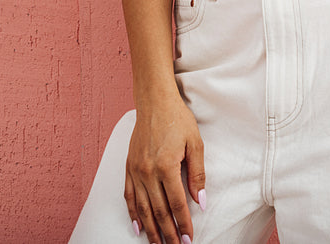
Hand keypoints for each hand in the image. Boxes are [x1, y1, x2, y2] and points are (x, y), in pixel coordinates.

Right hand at [124, 94, 205, 243]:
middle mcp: (147, 171)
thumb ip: (197, 175)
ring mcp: (135, 170)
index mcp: (166, 166)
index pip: (176, 204)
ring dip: (150, 229)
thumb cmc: (177, 119)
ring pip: (143, 208)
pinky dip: (133, 213)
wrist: (154, 101)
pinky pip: (129, 196)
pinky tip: (137, 226)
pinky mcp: (128, 166)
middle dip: (168, 233)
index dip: (183, 224)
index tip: (189, 239)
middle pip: (158, 211)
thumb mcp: (195, 144)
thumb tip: (200, 202)